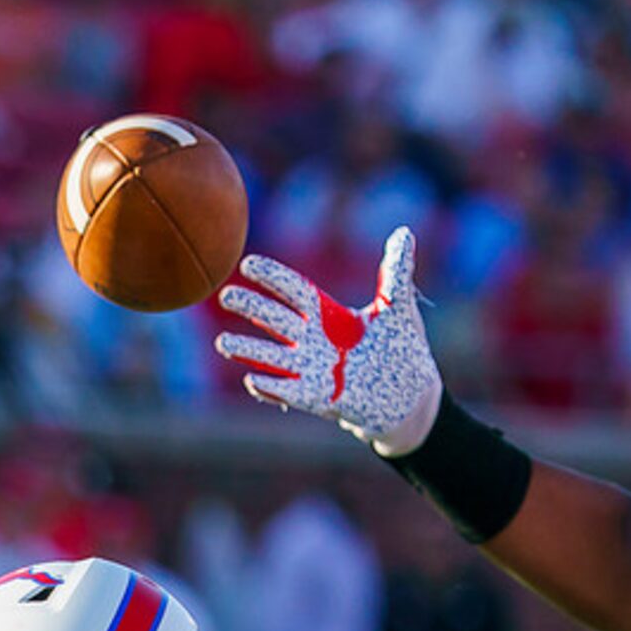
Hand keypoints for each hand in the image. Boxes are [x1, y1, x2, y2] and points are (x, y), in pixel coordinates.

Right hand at [216, 230, 443, 456]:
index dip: (273, 277)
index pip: (294, 291)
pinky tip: (252, 380)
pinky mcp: (315, 398)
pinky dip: (270, 387)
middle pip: (274, 319)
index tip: (248, 263)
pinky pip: (287, 391)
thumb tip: (403, 232)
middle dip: (250, 307)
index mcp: (328, 315)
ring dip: (247, 350)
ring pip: (271, 357)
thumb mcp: (398, 307)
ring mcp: (311, 370)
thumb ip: (396, 270)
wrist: (408, 397)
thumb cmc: (400, 350)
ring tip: (223, 343)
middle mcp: (312, 340)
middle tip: (225, 295)